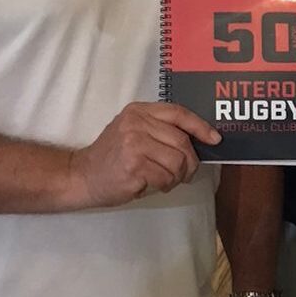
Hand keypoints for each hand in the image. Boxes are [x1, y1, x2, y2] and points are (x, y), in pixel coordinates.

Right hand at [66, 102, 220, 207]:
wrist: (81, 176)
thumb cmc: (113, 157)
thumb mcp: (133, 131)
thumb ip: (160, 129)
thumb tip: (200, 139)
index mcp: (139, 111)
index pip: (179, 113)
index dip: (200, 127)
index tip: (214, 139)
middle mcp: (136, 123)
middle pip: (183, 141)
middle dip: (190, 162)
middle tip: (186, 173)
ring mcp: (134, 144)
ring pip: (178, 162)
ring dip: (177, 176)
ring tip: (164, 179)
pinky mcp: (134, 167)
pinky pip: (166, 178)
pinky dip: (165, 185)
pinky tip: (152, 184)